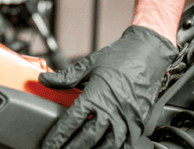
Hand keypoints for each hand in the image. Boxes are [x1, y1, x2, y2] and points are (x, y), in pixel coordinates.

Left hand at [39, 25, 176, 148]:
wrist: (149, 53)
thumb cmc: (121, 57)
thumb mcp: (89, 65)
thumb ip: (65, 77)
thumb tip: (44, 80)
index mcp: (95, 96)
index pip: (71, 123)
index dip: (57, 137)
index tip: (49, 145)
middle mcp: (111, 111)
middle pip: (86, 139)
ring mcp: (127, 119)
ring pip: (107, 146)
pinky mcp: (139, 122)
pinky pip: (126, 144)